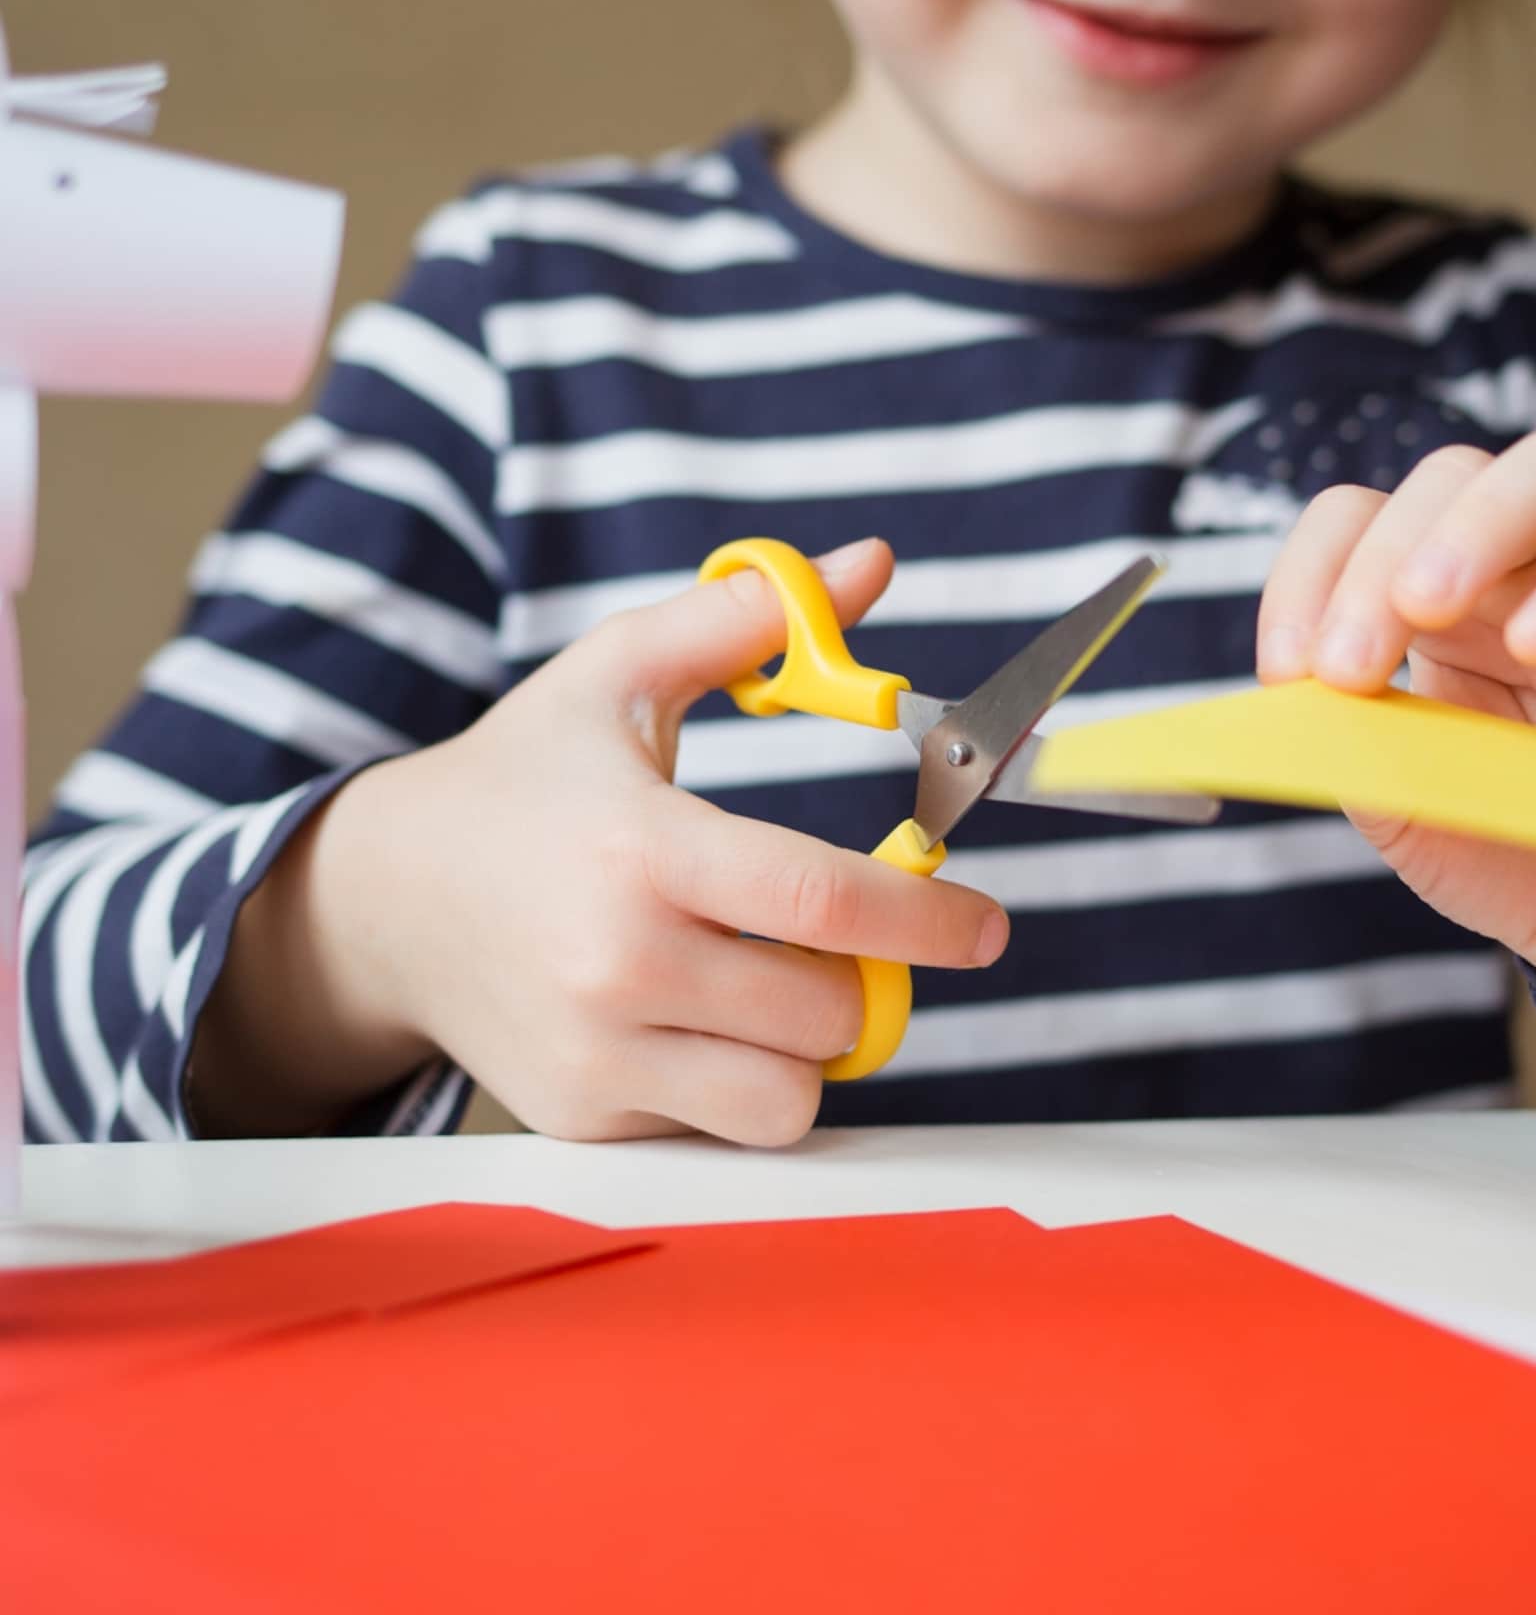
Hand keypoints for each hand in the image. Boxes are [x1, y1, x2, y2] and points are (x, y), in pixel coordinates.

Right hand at [205, 538, 1007, 1143]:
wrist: (389, 899)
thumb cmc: (525, 776)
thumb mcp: (619, 673)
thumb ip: (745, 618)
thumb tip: (874, 563)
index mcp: (643, 848)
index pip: (825, 903)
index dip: (929, 919)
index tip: (988, 925)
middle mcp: (617, 965)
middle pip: (826, 1014)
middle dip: (867, 979)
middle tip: (841, 939)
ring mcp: (595, 1055)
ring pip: (786, 1098)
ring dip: (809, 1045)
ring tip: (771, 982)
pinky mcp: (582, 1118)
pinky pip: (722, 1132)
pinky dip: (740, 1085)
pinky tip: (698, 1022)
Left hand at [1256, 420, 1535, 1100]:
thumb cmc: (1519, 854)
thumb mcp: (1417, 820)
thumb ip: (1366, 762)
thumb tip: (1311, 708)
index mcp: (1441, 596)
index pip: (1360, 516)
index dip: (1308, 572)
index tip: (1284, 673)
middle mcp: (1528, 566)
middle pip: (1453, 475)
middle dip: (1379, 559)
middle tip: (1347, 668)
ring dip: (1480, 521)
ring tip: (1427, 609)